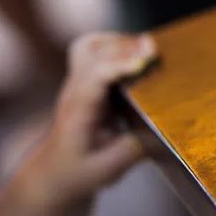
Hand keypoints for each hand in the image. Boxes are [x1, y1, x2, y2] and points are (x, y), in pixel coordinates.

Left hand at [28, 32, 157, 204]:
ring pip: (88, 46)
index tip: (143, 63)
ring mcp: (78, 85)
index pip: (94, 77)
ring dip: (118, 42)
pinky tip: (138, 58)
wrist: (53, 174)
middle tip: (155, 53)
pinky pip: (96, 54)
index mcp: (79, 111)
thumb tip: (162, 127)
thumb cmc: (78, 173)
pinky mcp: (86, 85)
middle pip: (91, 52)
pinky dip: (117, 48)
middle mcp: (75, 91)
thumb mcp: (107, 169)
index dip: (119, 66)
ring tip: (146, 51)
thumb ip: (133, 149)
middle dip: (123, 47)